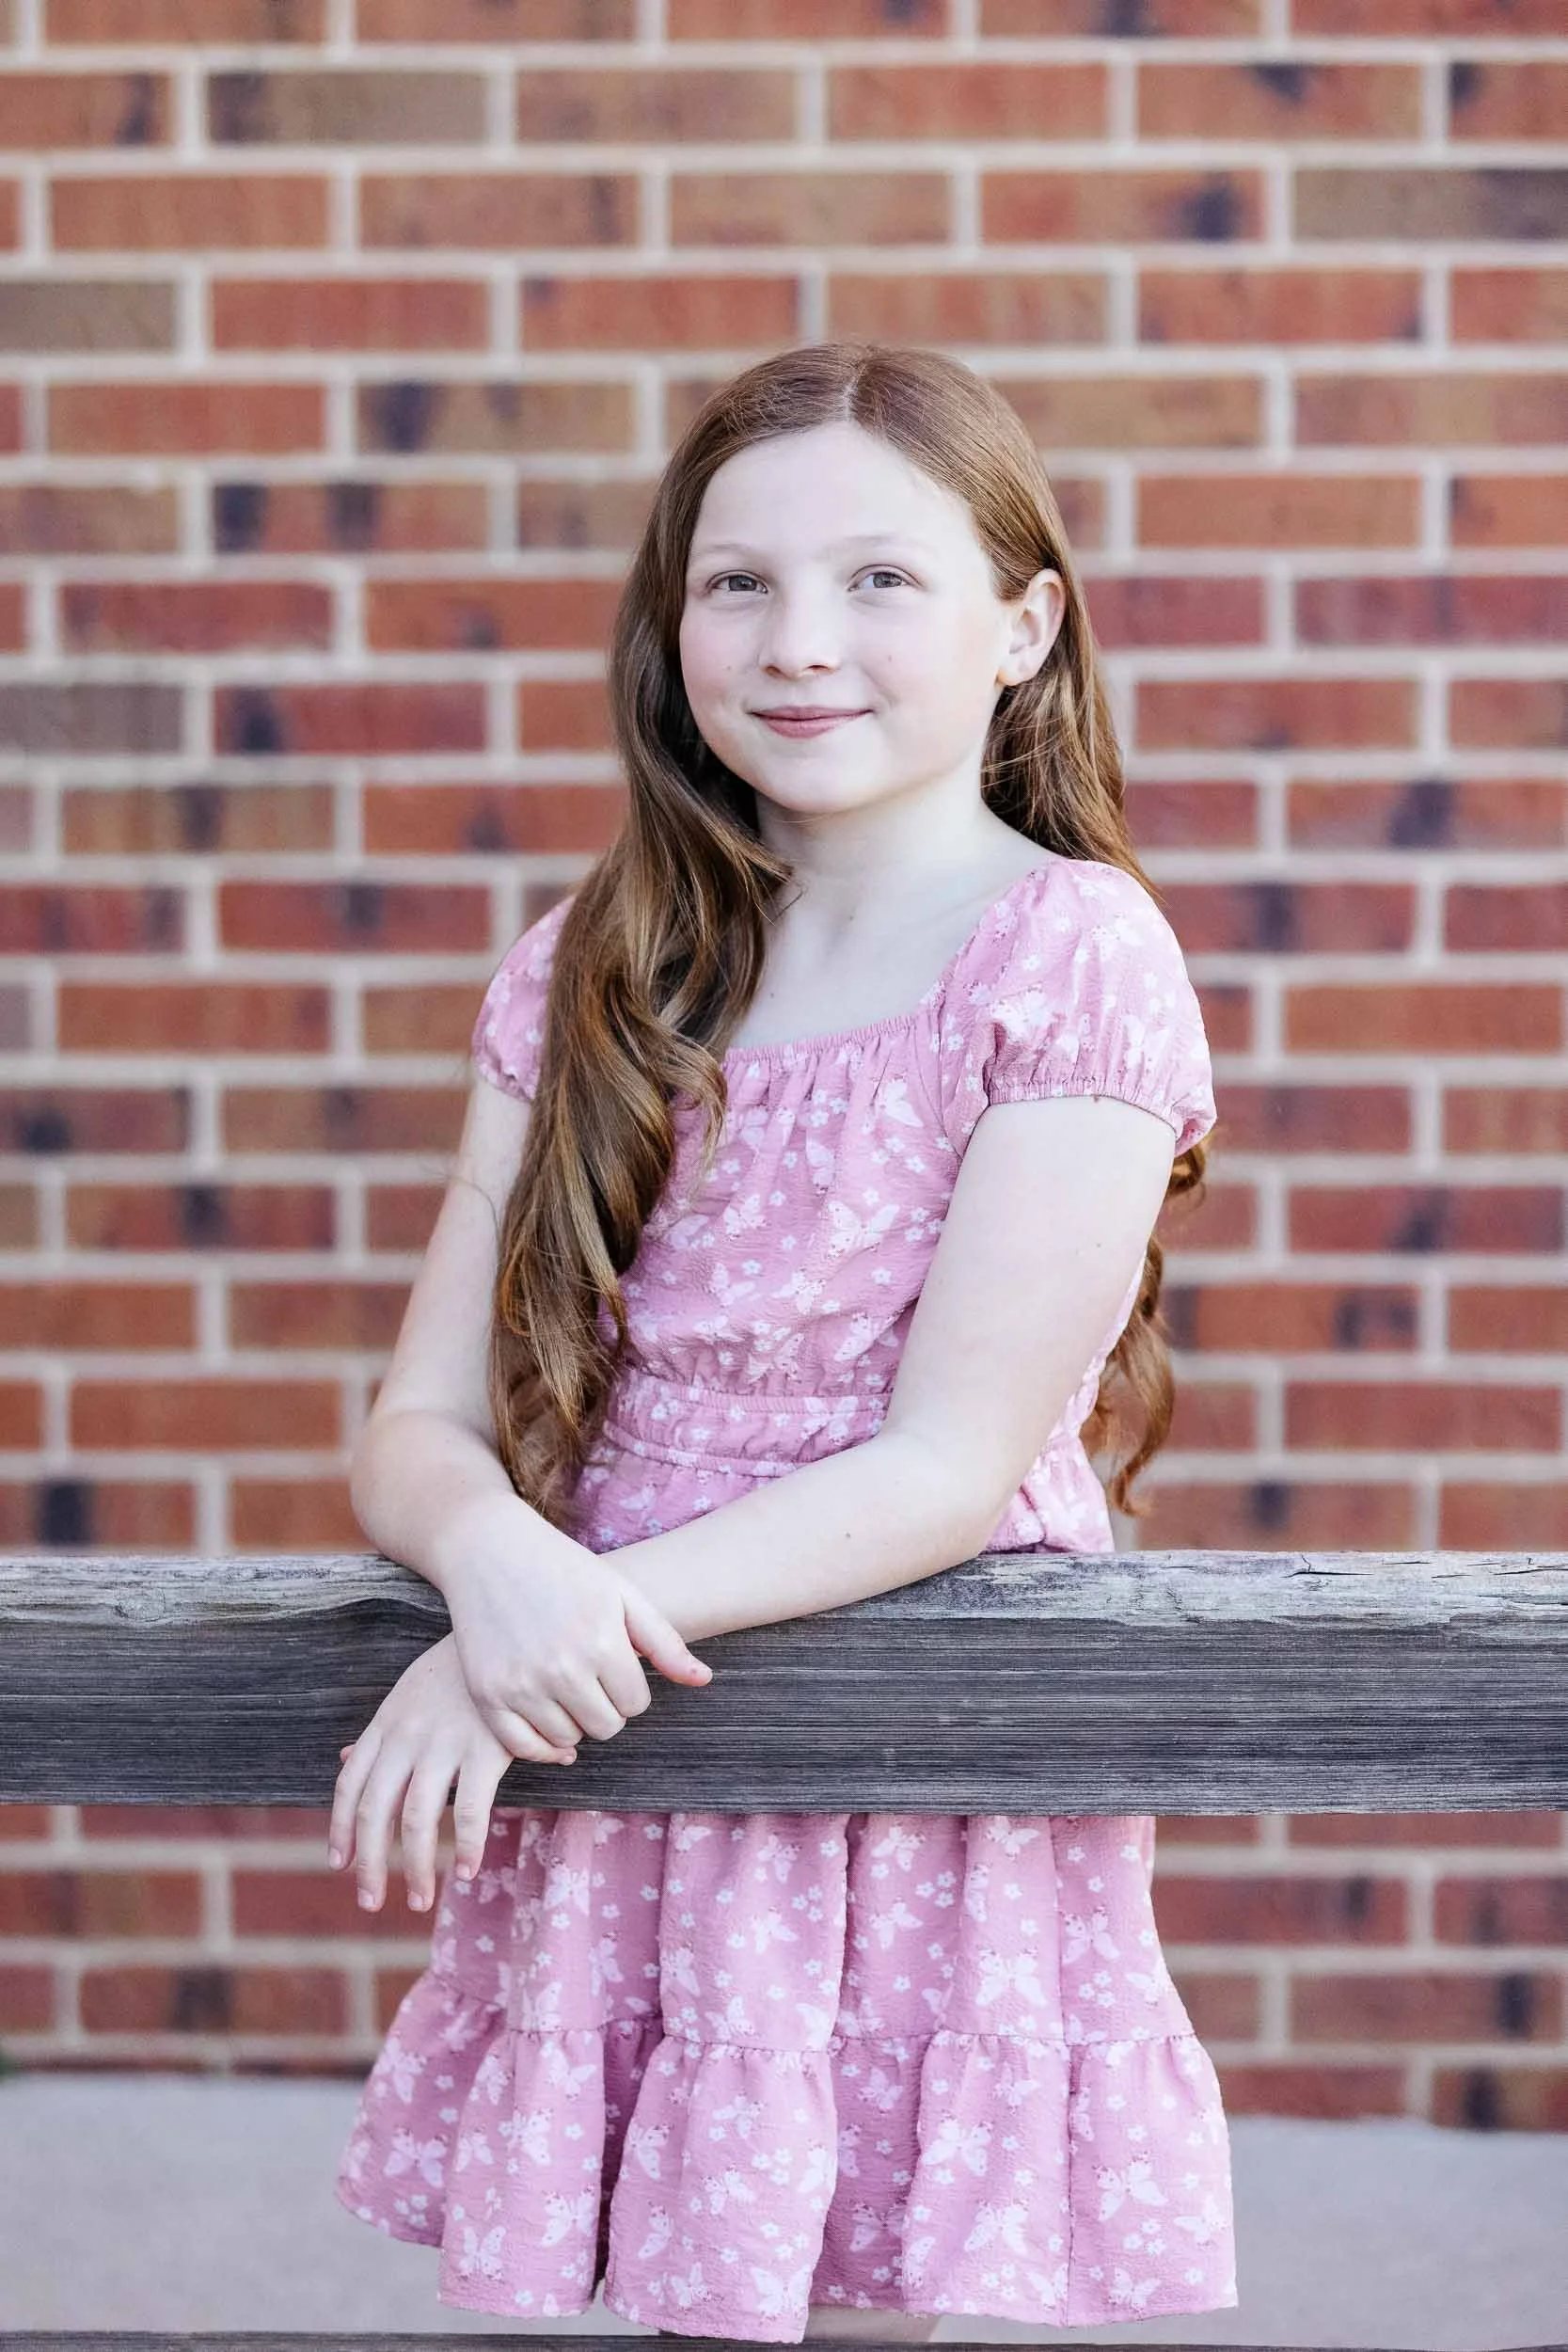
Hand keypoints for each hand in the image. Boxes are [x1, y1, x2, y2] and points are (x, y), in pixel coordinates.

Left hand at [327, 1632, 549, 1913]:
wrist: (505, 1629)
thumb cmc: (457, 1666)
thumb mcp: (407, 1693)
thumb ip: (379, 1732)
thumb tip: (345, 1758)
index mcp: (386, 1724)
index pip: (350, 1785)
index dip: (341, 1829)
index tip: (341, 1864)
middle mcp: (407, 1737)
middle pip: (376, 1812)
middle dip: (371, 1864)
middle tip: (371, 1902)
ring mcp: (445, 1744)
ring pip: (417, 1820)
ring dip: (415, 1867)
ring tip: (419, 1899)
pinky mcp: (487, 1749)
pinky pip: (470, 1811)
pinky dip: (466, 1846)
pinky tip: (467, 1870)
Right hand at [439, 1522, 712, 1759]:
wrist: (490, 1550)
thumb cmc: (564, 1569)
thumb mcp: (622, 1594)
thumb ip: (664, 1642)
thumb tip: (704, 1680)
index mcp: (602, 1642)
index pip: (635, 1704)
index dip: (629, 1689)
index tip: (614, 1667)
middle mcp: (562, 1668)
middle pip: (605, 1727)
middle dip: (605, 1707)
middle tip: (590, 1678)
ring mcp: (521, 1684)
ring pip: (567, 1740)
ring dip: (572, 1721)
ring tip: (564, 1686)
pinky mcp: (487, 1694)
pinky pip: (523, 1748)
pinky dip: (539, 1743)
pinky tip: (546, 1719)